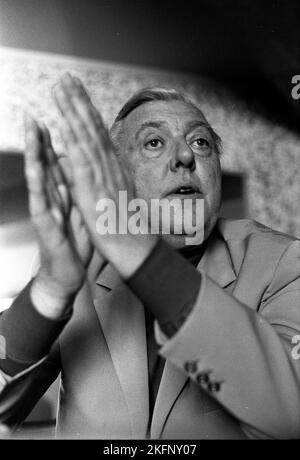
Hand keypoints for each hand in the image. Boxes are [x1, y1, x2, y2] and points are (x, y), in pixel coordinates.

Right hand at [24, 116, 93, 317]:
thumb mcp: (77, 209)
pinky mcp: (45, 225)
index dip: (55, 136)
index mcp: (60, 191)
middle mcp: (50, 196)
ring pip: (38, 175)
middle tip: (33, 110)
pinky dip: (38, 182)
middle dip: (39, 135)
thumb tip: (75, 169)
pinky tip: (35, 167)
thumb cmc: (73, 241)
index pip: (57, 159)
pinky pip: (41, 201)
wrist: (68, 272)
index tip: (54, 116)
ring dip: (34, 150)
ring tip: (31, 128)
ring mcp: (46, 209)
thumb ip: (74, 188)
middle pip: (44, 162)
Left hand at [53, 74, 156, 278]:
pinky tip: (62, 119)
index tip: (78, 93)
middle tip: (67, 78)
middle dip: (78, 100)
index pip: (98, 134)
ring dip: (72, 109)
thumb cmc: (128, 227)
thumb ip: (111, 179)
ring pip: (85, 135)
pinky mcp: (92, 187)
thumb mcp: (120, 197)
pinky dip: (72, 136)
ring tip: (61, 87)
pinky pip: (81, 157)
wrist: (136, 246)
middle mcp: (109, 165)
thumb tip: (104, 169)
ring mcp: (101, 174)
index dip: (86, 111)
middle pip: (92, 127)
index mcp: (113, 168)